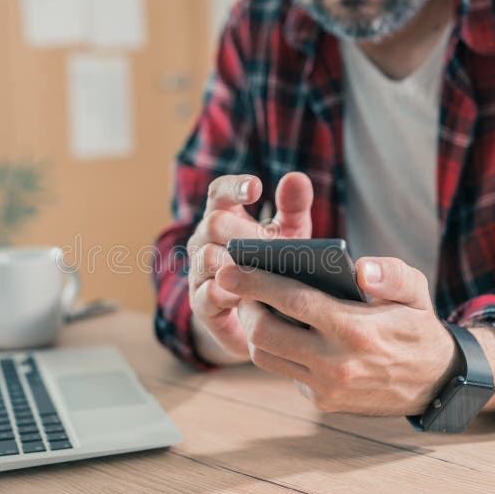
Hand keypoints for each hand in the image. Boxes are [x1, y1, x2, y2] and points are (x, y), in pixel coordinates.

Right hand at [187, 172, 313, 362]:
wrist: (262, 316)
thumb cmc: (274, 267)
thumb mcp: (290, 235)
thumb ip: (294, 207)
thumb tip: (296, 177)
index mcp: (224, 217)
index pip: (220, 192)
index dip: (234, 187)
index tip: (256, 187)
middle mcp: (204, 239)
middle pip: (213, 223)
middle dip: (245, 232)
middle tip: (273, 245)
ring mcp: (198, 270)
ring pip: (206, 257)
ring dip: (236, 263)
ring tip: (263, 269)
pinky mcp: (200, 302)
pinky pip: (207, 294)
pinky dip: (229, 294)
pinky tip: (250, 296)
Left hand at [216, 256, 459, 415]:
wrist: (433, 382)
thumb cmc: (416, 326)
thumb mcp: (416, 292)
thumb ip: (391, 274)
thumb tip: (360, 268)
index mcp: (355, 330)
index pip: (292, 302)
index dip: (255, 283)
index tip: (230, 269)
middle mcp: (335, 364)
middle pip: (264, 334)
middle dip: (245, 306)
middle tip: (241, 286)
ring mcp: (326, 387)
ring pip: (265, 357)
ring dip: (253, 330)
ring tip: (257, 306)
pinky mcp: (321, 401)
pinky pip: (284, 371)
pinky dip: (277, 349)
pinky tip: (284, 330)